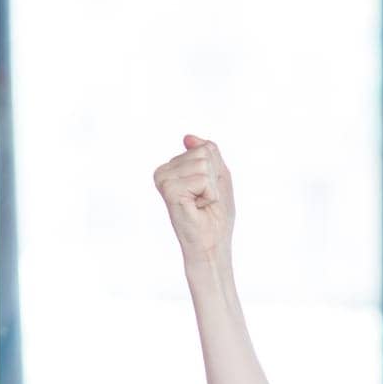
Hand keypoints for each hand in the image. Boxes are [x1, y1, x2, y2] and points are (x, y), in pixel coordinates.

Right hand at [153, 134, 235, 260]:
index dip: (217, 172)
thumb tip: (188, 137)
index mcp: (174, 167)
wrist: (211, 246)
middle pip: (204, 153)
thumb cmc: (215, 217)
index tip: (208, 192)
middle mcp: (164, 171)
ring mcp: (164, 179)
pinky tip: (197, 207)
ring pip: (203, 164)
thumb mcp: (218, 178)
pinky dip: (209, 195)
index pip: (206, 148)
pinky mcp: (168, 189)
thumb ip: (208, 154)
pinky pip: (201, 179)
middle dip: (214, 179)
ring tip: (201, 204)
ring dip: (212, 188)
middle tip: (205, 200)